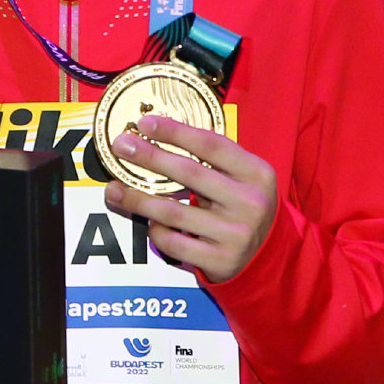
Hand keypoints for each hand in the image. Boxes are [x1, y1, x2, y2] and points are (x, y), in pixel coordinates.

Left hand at [102, 114, 277, 283]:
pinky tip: (148, 222)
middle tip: (121, 146)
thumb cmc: (244, 206)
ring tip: (114, 189)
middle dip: (149, 157)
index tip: (145, 122)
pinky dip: (155, 230)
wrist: (269, 256)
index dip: (175, 131)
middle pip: (188, 173)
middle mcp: (249, 202)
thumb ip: (211, 159)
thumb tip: (155, 137)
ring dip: (137, 198)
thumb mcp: (243, 178)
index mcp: (257, 173)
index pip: (211, 145)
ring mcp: (235, 234)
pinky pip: (173, 242)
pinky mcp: (220, 261)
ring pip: (173, 211)